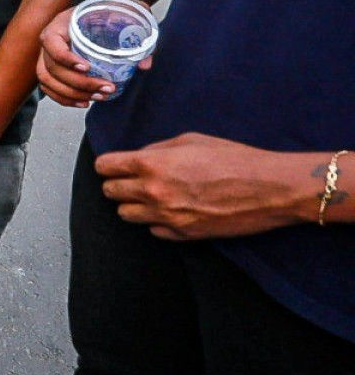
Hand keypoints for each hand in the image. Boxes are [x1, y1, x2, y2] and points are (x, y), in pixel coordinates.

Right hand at [36, 3, 149, 105]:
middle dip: (78, 83)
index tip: (87, 67)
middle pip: (51, 67)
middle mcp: (51, 39)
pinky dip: (64, 98)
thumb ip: (139, 35)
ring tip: (97, 97)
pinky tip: (84, 102)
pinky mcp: (53, 67)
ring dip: (71, 93)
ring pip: (48, 80)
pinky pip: (49, 87)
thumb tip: (143, 65)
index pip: (51, 41)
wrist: (104, 7)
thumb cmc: (112, 8)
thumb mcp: (129, 13)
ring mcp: (48, 54)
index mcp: (62, 23)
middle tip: (105, 88)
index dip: (65, 58)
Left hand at [97, 134, 317, 239]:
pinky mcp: (183, 234)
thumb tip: (138, 157)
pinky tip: (172, 210)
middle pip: (110, 192)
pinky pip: (154, 230)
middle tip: (130, 179)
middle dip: (117, 184)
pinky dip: (157, 221)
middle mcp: (153, 192)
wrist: (270, 188)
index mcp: (152, 165)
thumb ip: (157, 149)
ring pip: (126, 215)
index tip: (112, 165)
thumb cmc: (235, 159)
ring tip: (151, 195)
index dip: (107, 165)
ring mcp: (167, 217)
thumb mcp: (190, 140)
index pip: (105, 167)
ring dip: (134, 204)